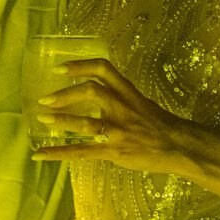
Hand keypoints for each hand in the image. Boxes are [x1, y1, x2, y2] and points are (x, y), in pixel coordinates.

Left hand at [35, 57, 186, 169]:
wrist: (180, 147)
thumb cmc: (160, 124)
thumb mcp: (141, 102)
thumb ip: (119, 97)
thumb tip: (95, 92)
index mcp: (128, 92)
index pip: (103, 69)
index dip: (79, 66)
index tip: (59, 68)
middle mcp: (121, 107)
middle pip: (91, 91)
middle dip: (66, 94)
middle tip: (45, 99)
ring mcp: (118, 130)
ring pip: (86, 123)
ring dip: (61, 121)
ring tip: (42, 119)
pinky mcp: (114, 151)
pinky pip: (82, 152)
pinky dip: (58, 153)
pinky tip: (40, 154)